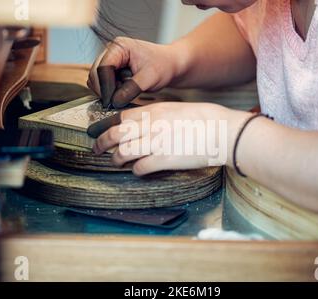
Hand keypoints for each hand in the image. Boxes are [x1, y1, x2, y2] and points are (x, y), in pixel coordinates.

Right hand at [87, 37, 183, 108]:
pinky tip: (121, 93)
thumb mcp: (149, 78)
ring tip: (122, 95)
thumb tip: (115, 101)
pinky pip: (101, 83)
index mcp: (119, 47)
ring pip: (96, 79)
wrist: (170, 64)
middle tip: (114, 103)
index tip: (110, 102)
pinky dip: (108, 91)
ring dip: (105, 91)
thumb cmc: (163, 66)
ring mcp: (110, 59)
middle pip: (95, 73)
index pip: (103, 67)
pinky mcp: (111, 69)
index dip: (105, 87)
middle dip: (103, 90)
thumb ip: (131, 89)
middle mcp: (111, 51)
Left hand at [92, 102, 249, 175]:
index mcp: (153, 111)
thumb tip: (143, 124)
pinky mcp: (164, 160)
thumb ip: (157, 115)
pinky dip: (136, 171)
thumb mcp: (176, 109)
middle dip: (101, 143)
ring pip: (123, 153)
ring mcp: (156, 143)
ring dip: (116, 159)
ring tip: (116, 162)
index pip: (120, 117)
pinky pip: (140, 168)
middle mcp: (150, 125)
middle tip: (96, 149)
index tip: (98, 131)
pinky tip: (138, 170)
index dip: (105, 126)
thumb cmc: (204, 119)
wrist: (222, 131)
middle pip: (115, 134)